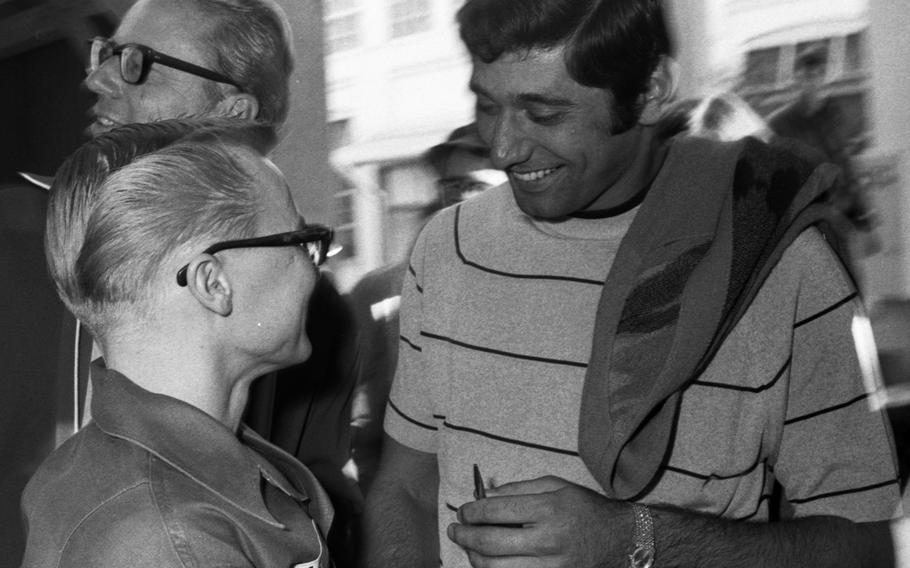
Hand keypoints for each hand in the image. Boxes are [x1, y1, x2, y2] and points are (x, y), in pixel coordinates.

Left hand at [447, 475, 633, 567]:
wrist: (622, 541)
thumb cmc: (587, 510)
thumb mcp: (557, 486)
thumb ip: (519, 489)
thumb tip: (485, 495)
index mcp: (549, 510)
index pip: (497, 511)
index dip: (472, 512)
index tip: (463, 511)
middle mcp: (548, 540)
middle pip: (491, 543)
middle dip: (465, 536)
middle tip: (455, 530)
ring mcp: (551, 566)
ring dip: (474, 558)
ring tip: (468, 547)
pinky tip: (488, 562)